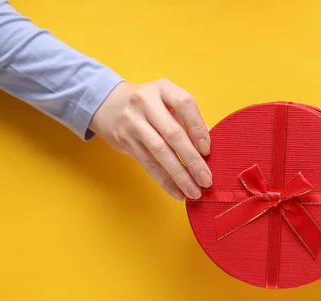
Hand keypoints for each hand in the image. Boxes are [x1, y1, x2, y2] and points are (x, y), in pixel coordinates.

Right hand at [89, 79, 211, 200]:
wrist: (107, 104)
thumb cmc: (151, 106)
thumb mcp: (169, 103)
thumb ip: (189, 121)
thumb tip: (213, 148)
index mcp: (163, 88)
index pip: (184, 104)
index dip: (198, 128)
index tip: (208, 150)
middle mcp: (146, 102)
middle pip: (172, 133)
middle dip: (192, 160)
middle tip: (206, 179)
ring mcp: (133, 121)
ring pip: (159, 152)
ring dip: (179, 176)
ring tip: (194, 192)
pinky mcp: (124, 140)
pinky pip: (148, 164)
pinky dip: (165, 181)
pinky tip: (177, 192)